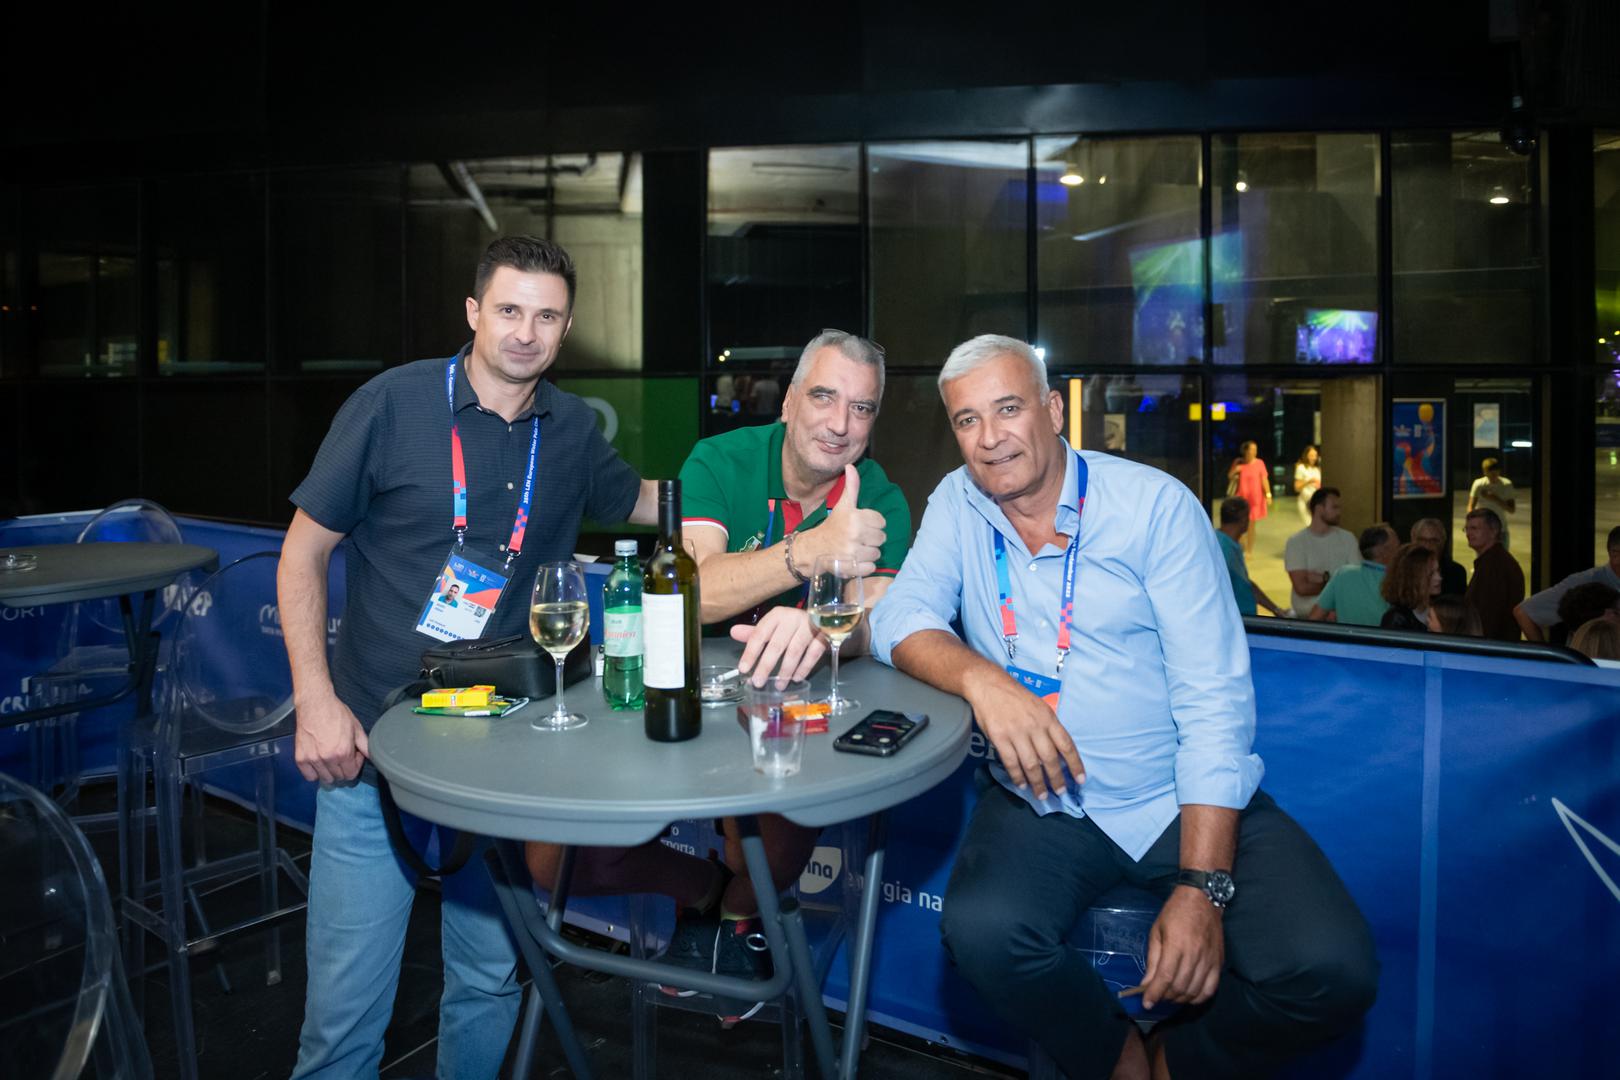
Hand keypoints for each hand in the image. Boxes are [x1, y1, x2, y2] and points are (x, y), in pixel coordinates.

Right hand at [294, 691, 368, 783]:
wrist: (315, 704)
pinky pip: (309, 776)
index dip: (355, 765)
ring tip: (331, 758)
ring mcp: (312, 759)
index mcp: (343, 752)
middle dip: (344, 768)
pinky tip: (319, 763)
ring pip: (325, 778)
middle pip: (338, 777)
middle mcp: (327, 759)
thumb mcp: (356, 728)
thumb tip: (373, 757)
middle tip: (343, 755)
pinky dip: (314, 773)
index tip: (354, 755)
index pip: (351, 774)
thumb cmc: (336, 713)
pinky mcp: (300, 758)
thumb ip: (365, 745)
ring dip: (330, 771)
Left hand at [731, 607, 827, 685]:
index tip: (743, 669)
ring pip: (795, 651)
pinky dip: (804, 668)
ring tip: (778, 686)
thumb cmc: (792, 625)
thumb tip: (733, 632)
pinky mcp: (823, 635)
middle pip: (777, 645)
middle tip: (758, 682)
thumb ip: (754, 632)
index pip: (759, 634)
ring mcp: (809, 626)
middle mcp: (792, 618)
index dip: (750, 653)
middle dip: (766, 665)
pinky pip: (813, 654)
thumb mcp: (773, 626)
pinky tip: (797, 678)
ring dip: (786, 671)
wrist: (824, 618)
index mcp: (777, 615)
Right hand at [801, 464, 885, 576]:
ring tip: (855, 549)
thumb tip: (851, 466)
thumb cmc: (832, 526)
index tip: (860, 526)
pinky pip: (872, 567)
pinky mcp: (853, 568)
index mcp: (855, 517)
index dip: (872, 524)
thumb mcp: (842, 505)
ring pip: (877, 553)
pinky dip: (865, 566)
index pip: (881, 521)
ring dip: (868, 553)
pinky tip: (855, 560)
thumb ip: (851, 486)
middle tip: (857, 538)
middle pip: (881, 538)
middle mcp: (855, 534)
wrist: (814, 549)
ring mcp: (854, 553)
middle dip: (871, 539)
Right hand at [963, 667, 1083, 799]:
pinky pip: (1011, 762)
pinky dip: (1017, 776)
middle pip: (1049, 758)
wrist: (989, 685)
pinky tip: (1022, 785)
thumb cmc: (1016, 697)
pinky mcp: (999, 738)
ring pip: (1031, 764)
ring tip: (1041, 795)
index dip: (1075, 764)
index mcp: (1048, 718)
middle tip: (1059, 792)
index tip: (1080, 779)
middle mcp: (1035, 727)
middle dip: (1056, 779)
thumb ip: (1048, 727)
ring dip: (1037, 783)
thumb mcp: (1040, 706)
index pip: (1066, 745)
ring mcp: (1016, 733)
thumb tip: (1056, 752)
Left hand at [1140, 886, 1224, 1009]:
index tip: (1146, 1003)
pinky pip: (1211, 989)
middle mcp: (1195, 955)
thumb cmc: (1175, 912)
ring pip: (1194, 991)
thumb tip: (1146, 983)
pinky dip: (1199, 998)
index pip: (1165, 978)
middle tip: (1157, 996)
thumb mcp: (1157, 932)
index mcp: (1176, 945)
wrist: (1202, 898)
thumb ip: (1152, 960)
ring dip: (1180, 999)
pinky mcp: (1219, 962)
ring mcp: (1209, 960)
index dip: (1154, 993)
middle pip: (1179, 987)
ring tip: (1170, 996)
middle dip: (1165, 997)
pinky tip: (1189, 996)